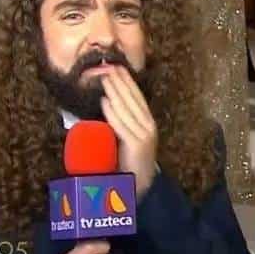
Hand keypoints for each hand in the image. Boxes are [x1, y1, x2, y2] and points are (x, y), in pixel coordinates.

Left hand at [101, 66, 157, 197]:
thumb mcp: (128, 138)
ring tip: (105, 79)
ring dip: (115, 92)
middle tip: (110, 67)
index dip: (128, 82)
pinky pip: (122, 125)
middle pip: (133, 100)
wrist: (140, 186)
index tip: (118, 68)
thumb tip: (107, 104)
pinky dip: (113, 112)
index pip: (138, 98)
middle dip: (121, 82)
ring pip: (126, 109)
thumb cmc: (130, 163)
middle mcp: (148, 126)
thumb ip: (122, 124)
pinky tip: (106, 101)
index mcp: (148, 123)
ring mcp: (144, 135)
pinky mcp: (136, 144)